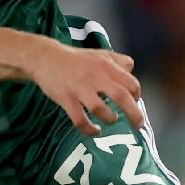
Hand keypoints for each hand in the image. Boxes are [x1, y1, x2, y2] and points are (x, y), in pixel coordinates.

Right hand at [26, 41, 143, 135]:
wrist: (46, 58)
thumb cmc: (77, 59)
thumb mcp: (101, 54)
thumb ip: (119, 61)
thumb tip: (132, 70)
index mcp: (107, 66)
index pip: (131, 83)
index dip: (137, 95)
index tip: (134, 102)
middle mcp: (96, 77)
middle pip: (121, 97)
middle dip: (134, 114)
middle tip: (138, 125)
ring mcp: (80, 88)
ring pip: (100, 109)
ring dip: (109, 119)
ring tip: (111, 120)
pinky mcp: (66, 98)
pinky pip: (79, 119)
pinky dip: (89, 129)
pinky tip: (94, 131)